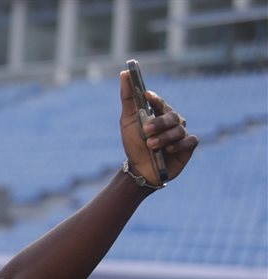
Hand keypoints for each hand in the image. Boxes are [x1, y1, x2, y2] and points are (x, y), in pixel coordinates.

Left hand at [119, 70, 198, 184]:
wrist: (141, 170)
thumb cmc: (134, 144)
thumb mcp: (128, 121)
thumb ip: (128, 98)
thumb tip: (124, 73)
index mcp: (158, 113)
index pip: (159, 102)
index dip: (155, 99)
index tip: (147, 96)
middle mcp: (172, 121)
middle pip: (170, 116)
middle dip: (158, 123)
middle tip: (146, 131)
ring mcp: (181, 133)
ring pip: (178, 129)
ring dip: (163, 138)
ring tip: (151, 145)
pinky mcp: (188, 146)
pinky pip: (189, 141)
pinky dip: (179, 145)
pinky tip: (169, 150)